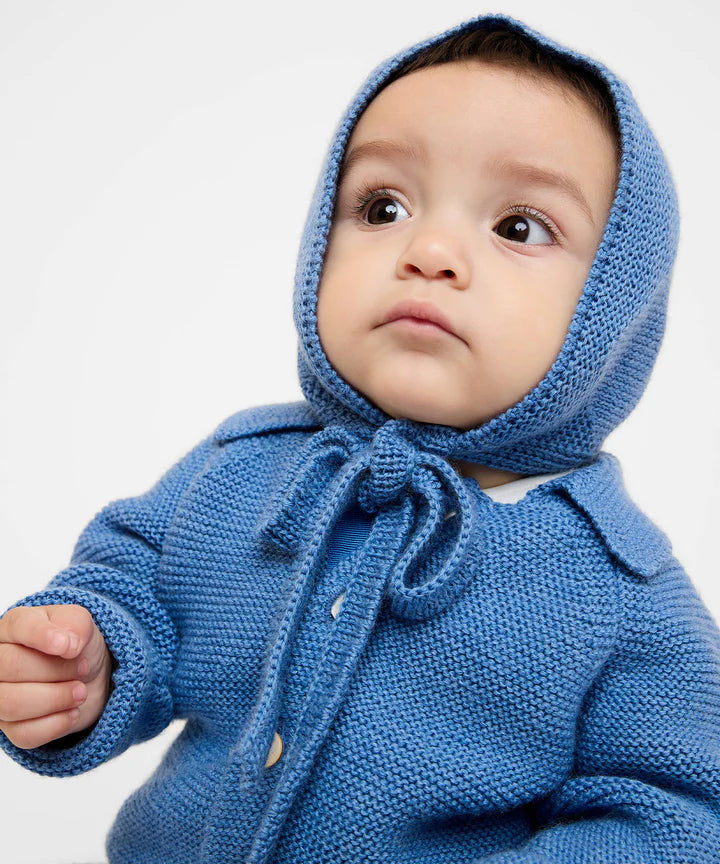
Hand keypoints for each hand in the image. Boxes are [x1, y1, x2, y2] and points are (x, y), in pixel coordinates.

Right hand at [0, 604, 112, 748]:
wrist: (86, 674)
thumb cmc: (76, 643)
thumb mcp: (82, 624)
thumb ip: (75, 623)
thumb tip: (67, 643)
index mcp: (14, 626)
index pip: (19, 626)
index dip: (43, 636)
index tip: (70, 647)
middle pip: (11, 667)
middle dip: (55, 671)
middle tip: (83, 669)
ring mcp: (0, 695)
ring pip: (11, 704)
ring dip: (55, 699)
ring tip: (80, 692)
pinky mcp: (11, 727)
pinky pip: (24, 733)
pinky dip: (56, 724)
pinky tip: (73, 712)